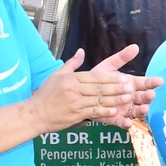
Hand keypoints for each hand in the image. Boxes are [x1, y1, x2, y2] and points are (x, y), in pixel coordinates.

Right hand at [32, 47, 153, 130]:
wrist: (34, 114)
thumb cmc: (45, 95)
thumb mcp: (56, 75)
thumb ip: (72, 64)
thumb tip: (81, 51)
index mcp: (70, 78)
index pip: (94, 76)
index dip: (110, 78)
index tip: (123, 77)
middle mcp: (73, 89)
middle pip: (99, 88)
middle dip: (116, 88)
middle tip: (131, 87)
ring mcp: (74, 103)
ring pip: (98, 100)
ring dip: (114, 100)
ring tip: (128, 99)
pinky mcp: (74, 114)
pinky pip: (92, 112)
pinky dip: (104, 112)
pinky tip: (115, 111)